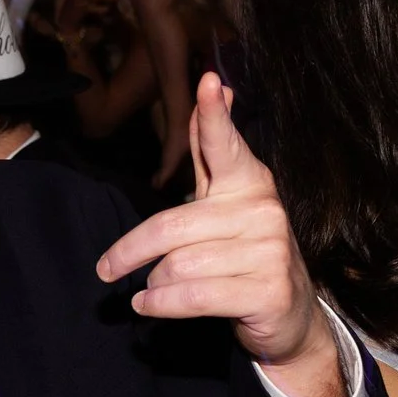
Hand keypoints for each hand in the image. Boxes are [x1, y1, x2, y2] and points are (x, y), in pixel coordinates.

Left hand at [97, 73, 340, 396]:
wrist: (291, 315)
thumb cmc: (245, 253)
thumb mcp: (227, 200)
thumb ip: (212, 151)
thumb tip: (212, 85)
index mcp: (250, 183)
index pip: (225, 145)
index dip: (214, 116)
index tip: (208, 81)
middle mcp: (263, 211)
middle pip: (171, 226)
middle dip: (131, 251)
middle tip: (106, 268)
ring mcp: (270, 251)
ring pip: (179, 265)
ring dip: (154, 283)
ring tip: (151, 289)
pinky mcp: (268, 291)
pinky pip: (194, 295)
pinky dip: (161, 304)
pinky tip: (147, 305)